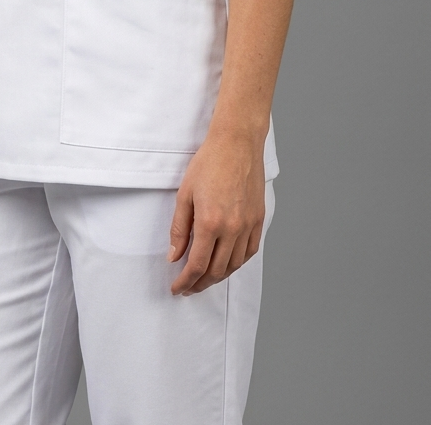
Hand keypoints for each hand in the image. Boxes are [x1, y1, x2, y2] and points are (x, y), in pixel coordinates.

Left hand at [168, 129, 265, 295]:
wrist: (237, 143)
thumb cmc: (209, 163)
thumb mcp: (184, 194)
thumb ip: (179, 229)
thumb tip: (174, 257)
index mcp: (210, 222)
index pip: (197, 265)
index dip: (185, 281)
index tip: (177, 288)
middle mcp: (232, 228)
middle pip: (216, 270)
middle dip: (200, 284)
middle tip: (188, 287)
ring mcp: (248, 225)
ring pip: (234, 265)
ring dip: (218, 277)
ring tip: (205, 279)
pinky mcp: (259, 219)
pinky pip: (250, 251)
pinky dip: (237, 263)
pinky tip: (227, 264)